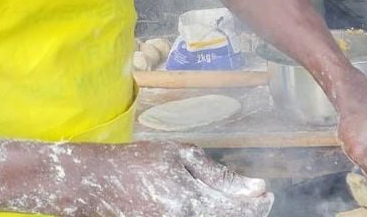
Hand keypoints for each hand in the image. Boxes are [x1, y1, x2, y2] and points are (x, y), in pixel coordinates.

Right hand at [72, 142, 272, 216]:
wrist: (98, 183)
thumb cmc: (139, 162)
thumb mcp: (180, 155)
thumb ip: (217, 174)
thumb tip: (256, 186)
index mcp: (189, 201)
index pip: (239, 211)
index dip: (259, 205)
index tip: (268, 194)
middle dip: (247, 212)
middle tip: (257, 199)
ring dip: (229, 214)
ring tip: (234, 202)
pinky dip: (211, 215)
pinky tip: (212, 207)